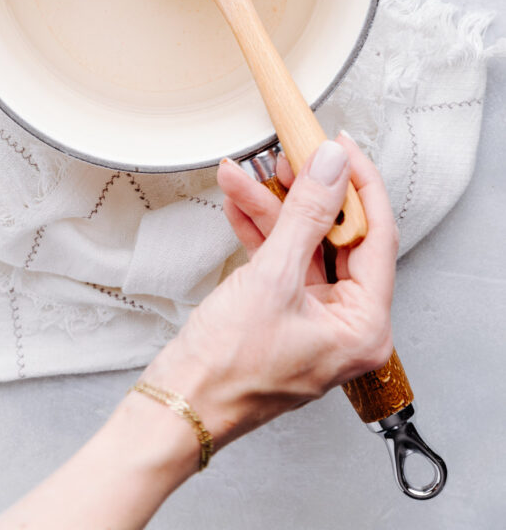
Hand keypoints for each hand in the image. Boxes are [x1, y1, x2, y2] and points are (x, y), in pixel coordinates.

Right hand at [142, 135, 398, 447]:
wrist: (178, 405)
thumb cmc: (226, 369)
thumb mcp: (271, 278)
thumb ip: (306, 214)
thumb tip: (332, 167)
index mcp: (364, 326)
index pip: (376, 236)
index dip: (358, 184)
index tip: (341, 148)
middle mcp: (347, 324)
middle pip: (338, 237)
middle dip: (306, 193)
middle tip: (290, 155)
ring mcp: (314, 319)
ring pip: (303, 244)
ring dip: (273, 208)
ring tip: (247, 175)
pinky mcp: (284, 314)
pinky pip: (281, 261)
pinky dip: (260, 231)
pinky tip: (239, 203)